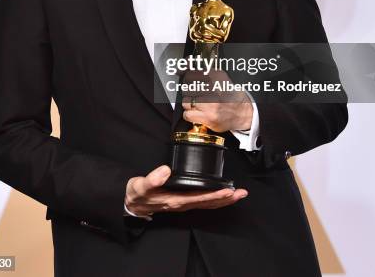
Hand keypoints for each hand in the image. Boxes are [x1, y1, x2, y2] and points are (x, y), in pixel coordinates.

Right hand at [125, 165, 247, 217]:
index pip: (199, 198)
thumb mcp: (140, 186)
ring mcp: (184, 204)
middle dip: (226, 199)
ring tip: (238, 194)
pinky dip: (215, 198)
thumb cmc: (137, 194)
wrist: (133, 204)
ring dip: (224, 200)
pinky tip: (222, 195)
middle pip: (208, 203)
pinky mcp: (184, 201)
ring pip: (208, 204)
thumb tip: (165, 170)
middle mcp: (182, 204)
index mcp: (175, 201)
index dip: (215, 195)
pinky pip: (203, 201)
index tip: (228, 190)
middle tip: (241, 193)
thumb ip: (152, 179)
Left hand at [181, 69, 252, 131]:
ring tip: (199, 104)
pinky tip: (198, 113)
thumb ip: (202, 69)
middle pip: (186, 88)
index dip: (187, 78)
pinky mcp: (208, 117)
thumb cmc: (229, 95)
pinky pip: (188, 114)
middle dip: (189, 92)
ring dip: (190, 104)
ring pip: (186, 101)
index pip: (190, 74)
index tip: (188, 80)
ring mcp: (210, 103)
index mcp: (216, 76)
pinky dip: (190, 115)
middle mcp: (213, 88)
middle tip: (197, 95)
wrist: (243, 112)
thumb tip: (183, 65)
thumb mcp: (220, 77)